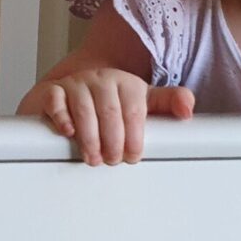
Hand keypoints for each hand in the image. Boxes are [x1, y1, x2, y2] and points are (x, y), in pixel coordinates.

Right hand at [28, 69, 193, 165]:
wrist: (73, 92)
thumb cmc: (110, 103)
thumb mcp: (142, 102)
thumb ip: (168, 103)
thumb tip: (188, 110)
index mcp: (125, 83)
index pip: (134, 110)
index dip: (135, 137)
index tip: (133, 156)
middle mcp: (101, 79)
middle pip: (110, 112)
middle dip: (113, 142)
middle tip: (113, 160)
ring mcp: (75, 83)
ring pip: (84, 109)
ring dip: (90, 138)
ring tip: (94, 157)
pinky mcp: (52, 90)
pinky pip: (56, 100)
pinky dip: (62, 118)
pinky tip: (69, 133)